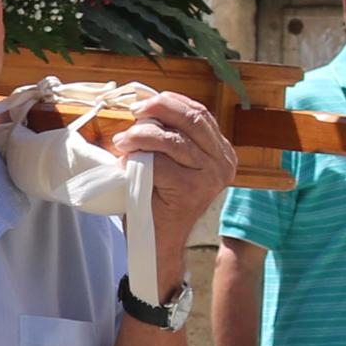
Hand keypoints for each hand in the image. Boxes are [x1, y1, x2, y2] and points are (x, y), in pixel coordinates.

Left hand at [108, 92, 234, 254]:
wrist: (157, 243)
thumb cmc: (159, 199)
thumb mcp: (173, 161)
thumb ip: (172, 136)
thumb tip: (147, 105)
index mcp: (222, 153)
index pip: (200, 114)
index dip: (172, 102)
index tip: (146, 102)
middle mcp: (223, 163)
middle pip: (192, 119)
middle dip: (159, 109)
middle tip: (134, 111)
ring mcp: (210, 177)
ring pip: (172, 140)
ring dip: (141, 135)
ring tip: (123, 141)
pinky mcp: (191, 190)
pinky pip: (159, 163)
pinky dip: (137, 159)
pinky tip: (124, 164)